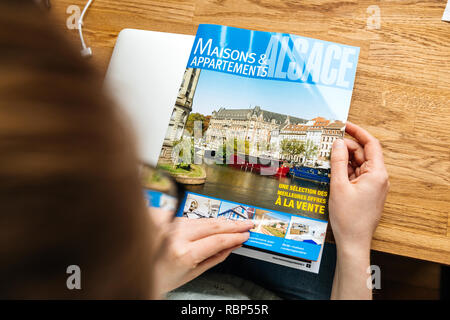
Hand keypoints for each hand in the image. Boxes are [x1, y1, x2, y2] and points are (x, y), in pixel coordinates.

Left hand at [149, 211, 253, 297]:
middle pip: (213, 225)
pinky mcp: (167, 218)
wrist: (138, 270)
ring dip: (222, 220)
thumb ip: (215, 258)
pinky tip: (216, 222)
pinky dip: (206, 221)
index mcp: (184, 253)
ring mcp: (170, 225)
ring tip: (236, 222)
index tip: (245, 235)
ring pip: (203, 219)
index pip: (218, 240)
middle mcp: (176, 235)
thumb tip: (232, 246)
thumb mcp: (193, 273)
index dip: (235, 236)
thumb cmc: (162, 277)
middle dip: (233, 224)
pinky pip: (191, 218)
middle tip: (247, 223)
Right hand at [329, 122, 388, 299]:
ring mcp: (372, 186)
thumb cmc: (348, 218)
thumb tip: (337, 143)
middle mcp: (378, 178)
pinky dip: (345, 170)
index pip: (370, 144)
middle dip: (346, 146)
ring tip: (326, 154)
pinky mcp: (366, 193)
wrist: (353, 242)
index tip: (343, 124)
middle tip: (328, 140)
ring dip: (344, 159)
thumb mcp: (339, 185)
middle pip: (363, 154)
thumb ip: (338, 161)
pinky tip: (331, 168)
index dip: (357, 132)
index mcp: (377, 174)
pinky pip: (356, 175)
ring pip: (358, 165)